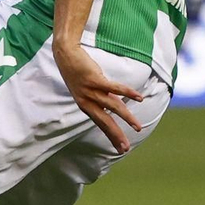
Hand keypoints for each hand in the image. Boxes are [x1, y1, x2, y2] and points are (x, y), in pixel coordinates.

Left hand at [54, 40, 143, 154]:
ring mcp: (90, 90)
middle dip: (116, 135)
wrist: (66, 55)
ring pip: (112, 107)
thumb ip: (107, 99)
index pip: (101, 124)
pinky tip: (139, 98)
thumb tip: (121, 109)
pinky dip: (127, 93)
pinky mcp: (94, 79)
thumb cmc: (80, 71)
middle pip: (104, 121)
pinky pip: (114, 88)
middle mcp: (86, 101)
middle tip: (126, 148)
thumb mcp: (93, 89)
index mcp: (85, 105)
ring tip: (138, 127)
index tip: (121, 149)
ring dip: (126, 117)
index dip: (111, 136)